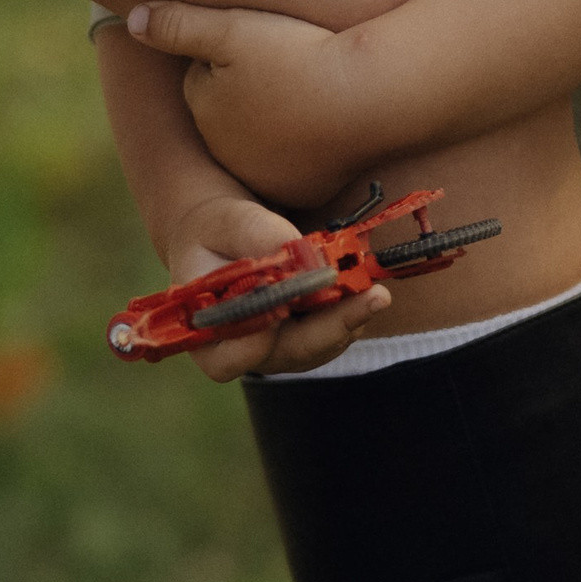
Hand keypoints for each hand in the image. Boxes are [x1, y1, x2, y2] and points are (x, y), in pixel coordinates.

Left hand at [127, 0, 357, 212]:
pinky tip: (326, 123)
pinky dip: (306, 146)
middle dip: (250, 91)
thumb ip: (177, 24)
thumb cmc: (299, 56)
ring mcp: (267, 178)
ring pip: (263, 139)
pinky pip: (297, 163)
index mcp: (204, 112)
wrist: (371, 96)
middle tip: (291, 66)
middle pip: (232, 112)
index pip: (205, 77)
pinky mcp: (304, 190)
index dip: (233, 54)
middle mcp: (227, 155)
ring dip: (277, 120)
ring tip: (311, 91)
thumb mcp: (232, 28)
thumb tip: (130, 21)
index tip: (264, 46)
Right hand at [161, 182, 388, 383]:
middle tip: (373, 297)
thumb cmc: (215, 231)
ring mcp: (276, 351)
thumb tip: (295, 249)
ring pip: (319, 347)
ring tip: (376, 292)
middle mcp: (241, 352)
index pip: (228, 359)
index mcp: (204, 333)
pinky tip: (367, 288)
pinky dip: (351, 312)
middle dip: (333, 326)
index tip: (285, 304)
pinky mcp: (303, 339)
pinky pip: (332, 335)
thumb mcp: (226, 222)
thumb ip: (254, 235)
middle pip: (290, 355)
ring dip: (350, 320)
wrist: (226, 237)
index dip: (258, 339)